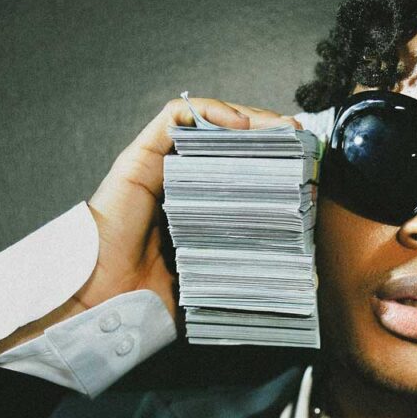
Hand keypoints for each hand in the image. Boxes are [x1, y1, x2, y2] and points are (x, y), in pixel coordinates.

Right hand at [0, 98, 298, 359]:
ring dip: (249, 117)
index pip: (246, 169)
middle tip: (302, 144)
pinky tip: (238, 125)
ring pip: (209, 122)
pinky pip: (175, 118)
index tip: (312, 167)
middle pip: (232, 141)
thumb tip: (306, 280)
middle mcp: (183, 180)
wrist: (104, 305)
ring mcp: (161, 166)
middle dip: (271, 136)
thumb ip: (250, 271)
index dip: (279, 162)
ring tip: (279, 130)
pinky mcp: (141, 158)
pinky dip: (208, 112)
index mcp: (203, 206)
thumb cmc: (153, 298)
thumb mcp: (217, 280)